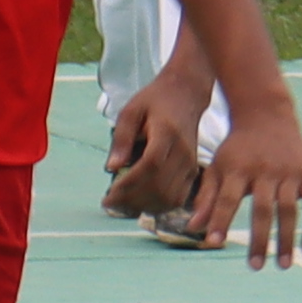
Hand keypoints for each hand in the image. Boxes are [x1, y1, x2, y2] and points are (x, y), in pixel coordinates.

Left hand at [99, 96, 204, 220]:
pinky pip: (178, 198)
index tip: (108, 196)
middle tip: (110, 203)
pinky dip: (159, 206)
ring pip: (169, 197)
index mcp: (167, 133)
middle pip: (160, 187)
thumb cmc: (155, 101)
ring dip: (145, 206)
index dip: (129, 185)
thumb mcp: (131, 111)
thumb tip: (112, 167)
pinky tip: (141, 203)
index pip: (150, 166)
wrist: (186, 95)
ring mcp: (191, 164)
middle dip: (132, 200)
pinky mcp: (193, 172)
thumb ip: (121, 138)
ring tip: (123, 205)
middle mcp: (183, 153)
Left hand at [182, 94, 301, 267]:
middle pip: (262, 209)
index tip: (213, 243)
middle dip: (259, 239)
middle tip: (255, 267)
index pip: (227, 199)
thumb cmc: (237, 148)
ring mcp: (289, 172)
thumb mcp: (218, 166)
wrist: (267, 114)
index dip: (219, 220)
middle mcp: (264, 171)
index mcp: (238, 169)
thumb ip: (206, 198)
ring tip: (284, 266)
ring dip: (288, 239)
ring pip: (289, 210)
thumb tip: (192, 228)